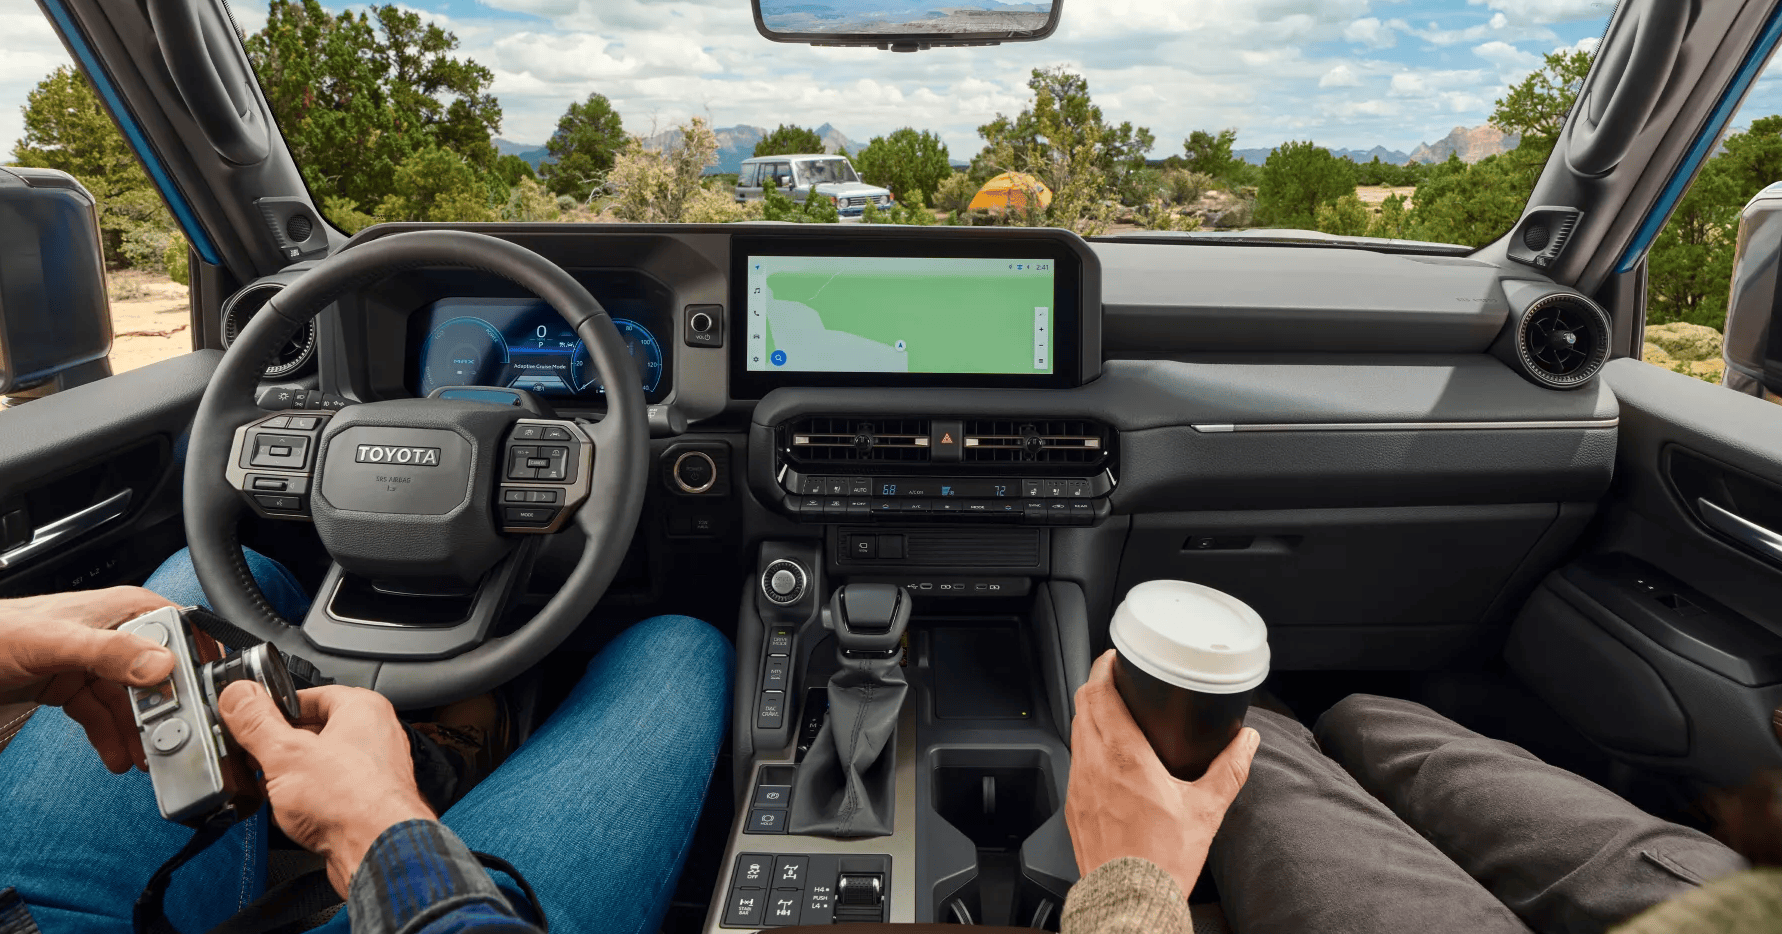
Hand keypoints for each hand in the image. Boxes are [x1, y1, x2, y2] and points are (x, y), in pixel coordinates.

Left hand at [0, 587, 177, 772]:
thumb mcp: (54, 642)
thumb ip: (109, 651)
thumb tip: (161, 666)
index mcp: (124, 610)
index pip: (180, 634)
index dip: (193, 668)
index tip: (196, 702)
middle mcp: (116, 634)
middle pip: (159, 675)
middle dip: (166, 711)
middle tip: (170, 741)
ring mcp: (96, 662)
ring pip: (133, 701)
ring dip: (140, 732)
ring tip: (144, 759)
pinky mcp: (76, 685)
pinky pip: (104, 714)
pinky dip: (112, 736)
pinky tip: (116, 756)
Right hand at [220, 681, 434, 896]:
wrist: (378, 851)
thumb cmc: (353, 801)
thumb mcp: (285, 753)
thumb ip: (256, 722)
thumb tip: (238, 695)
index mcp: (363, 709)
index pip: (311, 694)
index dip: (276, 708)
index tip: (250, 719)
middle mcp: (375, 736)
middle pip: (315, 731)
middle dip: (281, 747)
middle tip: (254, 756)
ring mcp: (374, 771)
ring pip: (321, 764)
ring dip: (292, 776)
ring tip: (270, 786)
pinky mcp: (368, 803)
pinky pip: (331, 792)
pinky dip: (308, 799)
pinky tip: (290, 812)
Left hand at [1065, 649, 1259, 898]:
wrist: (1129, 899)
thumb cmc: (1163, 859)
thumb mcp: (1206, 810)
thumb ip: (1230, 769)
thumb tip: (1248, 742)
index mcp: (1124, 757)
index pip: (1101, 694)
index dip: (1104, 668)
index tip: (1115, 658)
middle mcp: (1094, 765)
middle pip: (1082, 706)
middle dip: (1096, 685)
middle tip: (1113, 678)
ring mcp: (1078, 786)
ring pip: (1075, 733)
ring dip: (1088, 715)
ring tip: (1109, 711)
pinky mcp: (1073, 807)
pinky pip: (1073, 763)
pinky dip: (1085, 747)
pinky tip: (1102, 757)